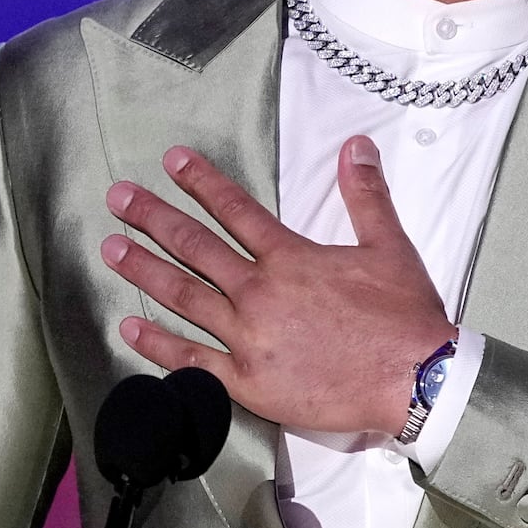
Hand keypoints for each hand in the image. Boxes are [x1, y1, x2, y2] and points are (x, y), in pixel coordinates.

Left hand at [103, 139, 453, 435]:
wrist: (416, 379)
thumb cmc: (404, 316)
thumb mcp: (390, 246)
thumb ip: (365, 196)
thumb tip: (356, 145)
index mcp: (291, 258)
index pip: (235, 209)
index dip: (201, 181)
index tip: (172, 161)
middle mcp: (259, 292)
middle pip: (195, 247)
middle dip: (152, 218)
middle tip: (118, 199)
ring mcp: (248, 338)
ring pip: (183, 296)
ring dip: (144, 269)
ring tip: (111, 249)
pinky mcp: (247, 381)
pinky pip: (192, 360)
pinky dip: (158, 344)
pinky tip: (131, 329)